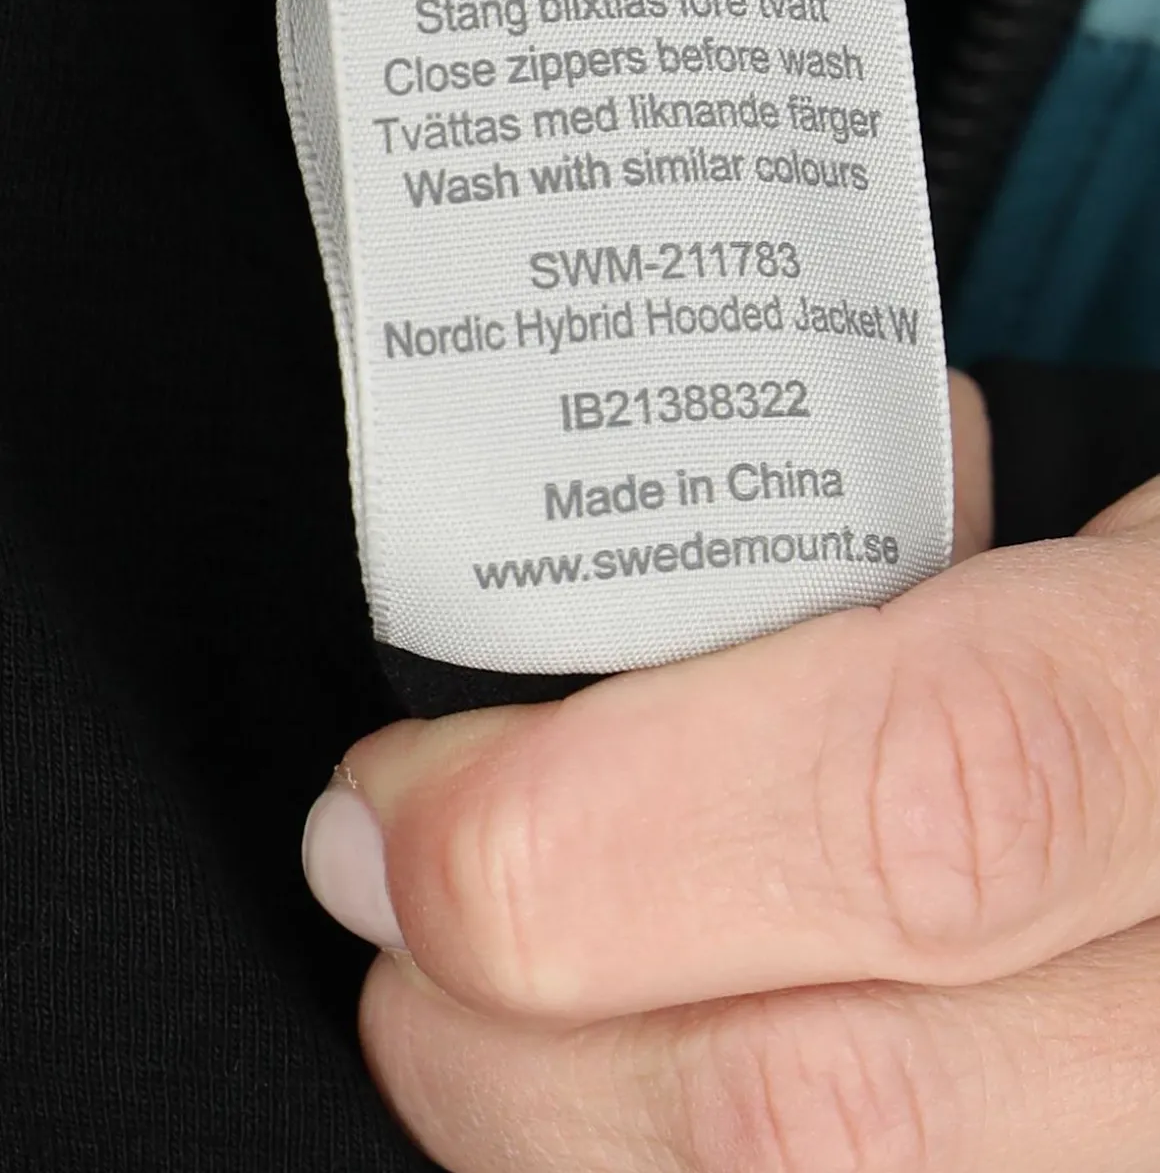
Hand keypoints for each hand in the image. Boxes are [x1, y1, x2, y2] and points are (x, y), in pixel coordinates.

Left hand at [303, 374, 1159, 1170]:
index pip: (925, 804)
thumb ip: (891, 531)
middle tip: (393, 913)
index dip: (601, 828)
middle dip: (516, 1038)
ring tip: (478, 1020)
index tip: (404, 802)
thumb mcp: (1089, 508)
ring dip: (566, 1145)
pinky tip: (611, 1100)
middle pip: (829, 1114)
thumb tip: (632, 568)